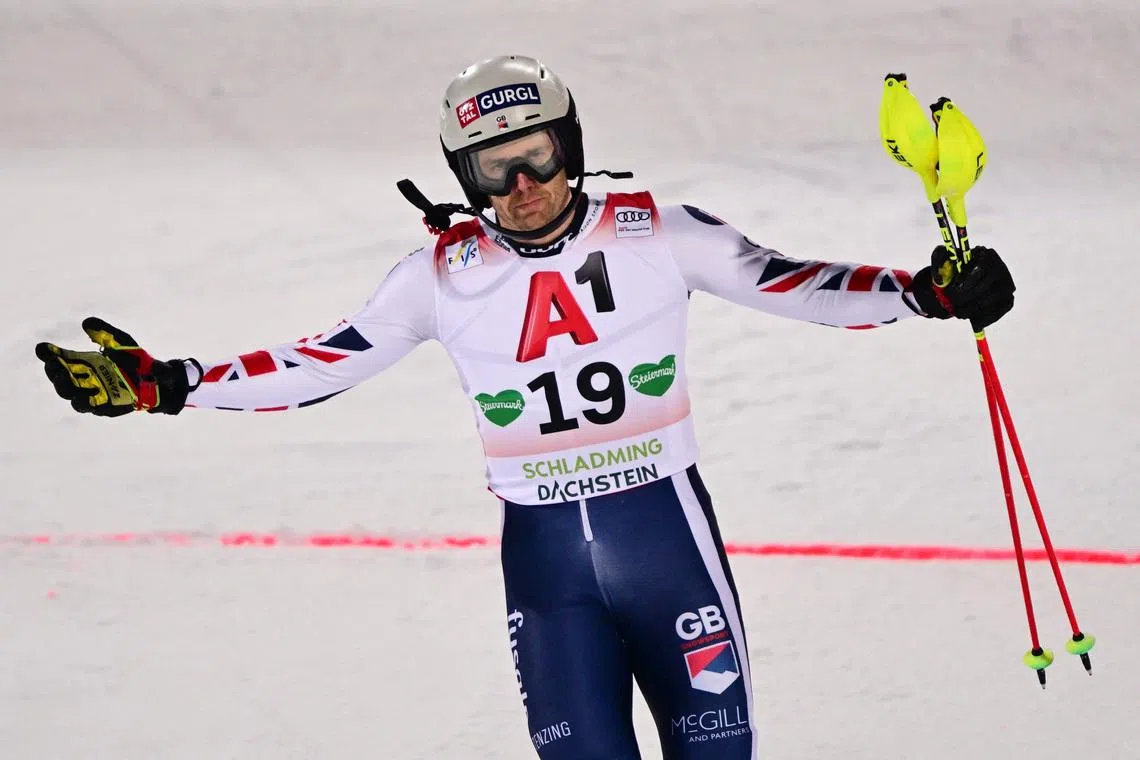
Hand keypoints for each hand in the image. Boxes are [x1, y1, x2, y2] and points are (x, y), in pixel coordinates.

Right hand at [35, 317, 199, 416]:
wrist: (158, 378)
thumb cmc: (137, 359)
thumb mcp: (121, 341)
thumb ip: (105, 332)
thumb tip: (86, 322)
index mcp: (84, 361)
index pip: (59, 358)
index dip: (48, 354)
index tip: (43, 348)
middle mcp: (84, 378)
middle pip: (60, 377)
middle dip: (54, 372)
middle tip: (54, 365)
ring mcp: (92, 393)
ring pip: (70, 394)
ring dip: (64, 388)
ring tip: (65, 380)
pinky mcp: (103, 406)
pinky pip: (88, 406)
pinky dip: (83, 402)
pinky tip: (81, 397)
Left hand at [910, 245, 1014, 329]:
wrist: (962, 279)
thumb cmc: (953, 267)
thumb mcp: (942, 257)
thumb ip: (939, 262)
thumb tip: (940, 279)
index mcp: (987, 255)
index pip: (980, 270)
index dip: (965, 283)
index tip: (951, 291)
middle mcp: (1001, 268)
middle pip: (985, 287)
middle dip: (965, 299)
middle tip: (952, 305)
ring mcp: (1007, 285)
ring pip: (992, 301)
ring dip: (973, 310)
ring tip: (958, 313)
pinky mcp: (1008, 300)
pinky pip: (999, 311)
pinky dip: (986, 318)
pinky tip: (973, 321)